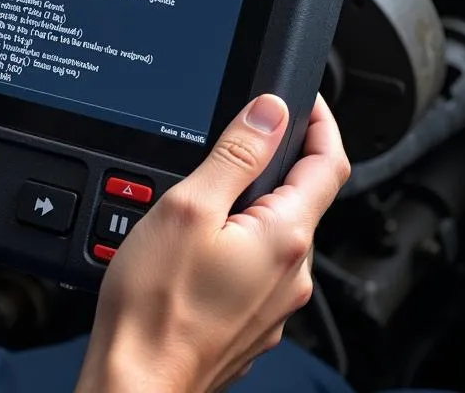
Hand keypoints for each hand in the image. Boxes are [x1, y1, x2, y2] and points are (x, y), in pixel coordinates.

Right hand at [75, 93, 349, 392]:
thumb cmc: (155, 305)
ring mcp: (274, 302)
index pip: (329, 162)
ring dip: (251, 201)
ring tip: (203, 193)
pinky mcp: (252, 319)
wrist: (135, 381)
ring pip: (276, 230)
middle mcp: (291, 273)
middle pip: (302, 196)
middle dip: (275, 160)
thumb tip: (270, 112)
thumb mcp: (189, 207)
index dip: (320, 122)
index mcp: (285, 237)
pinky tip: (197, 243)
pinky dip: (237, 238)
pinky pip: (256, 263)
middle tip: (236, 137)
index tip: (304, 100)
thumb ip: (236, 154)